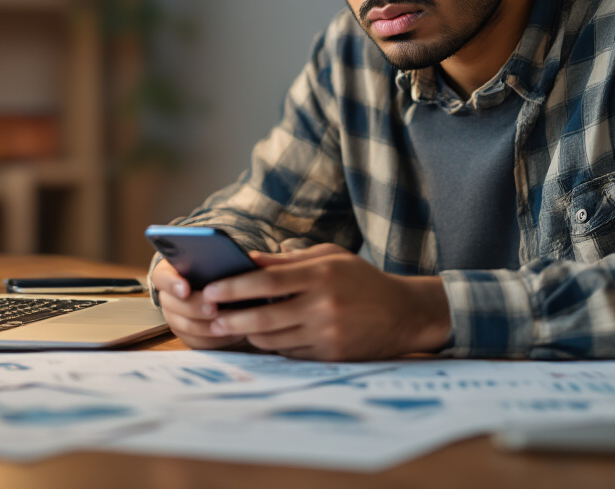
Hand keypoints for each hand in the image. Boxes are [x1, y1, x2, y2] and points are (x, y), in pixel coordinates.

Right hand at [149, 258, 245, 348]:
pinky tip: (229, 333)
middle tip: (213, 308)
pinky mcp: (187, 335)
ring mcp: (175, 317)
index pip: (162, 277)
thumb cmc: (216, 270)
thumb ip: (224, 258)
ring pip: (183, 326)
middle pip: (171, 304)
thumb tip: (249, 259)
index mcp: (170, 272)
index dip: (172, 284)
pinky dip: (212, 339)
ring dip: (204, 326)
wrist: (220, 288)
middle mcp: (168, 296)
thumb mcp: (217, 259)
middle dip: (193, 307)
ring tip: (226, 322)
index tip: (185, 289)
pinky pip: (195, 341)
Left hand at [200, 244, 451, 360]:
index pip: (267, 280)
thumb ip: (290, 260)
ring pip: (272, 339)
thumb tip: (249, 260)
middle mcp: (322, 306)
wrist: (404, 314)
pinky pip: (289, 353)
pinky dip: (274, 344)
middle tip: (210, 317)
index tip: (212, 289)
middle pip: (263, 315)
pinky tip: (267, 335)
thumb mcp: (330, 257)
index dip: (234, 287)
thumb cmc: (362, 279)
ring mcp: (327, 334)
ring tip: (234, 324)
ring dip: (249, 332)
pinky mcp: (331, 357)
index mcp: (321, 274)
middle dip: (231, 318)